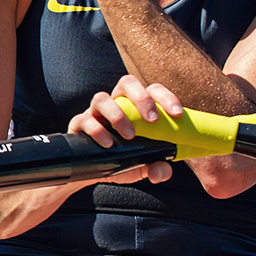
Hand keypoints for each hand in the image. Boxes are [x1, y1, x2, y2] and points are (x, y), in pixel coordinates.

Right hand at [68, 75, 184, 184]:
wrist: (92, 172)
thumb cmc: (123, 160)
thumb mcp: (143, 166)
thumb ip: (157, 168)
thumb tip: (160, 171)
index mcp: (136, 106)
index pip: (153, 90)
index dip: (166, 97)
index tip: (176, 114)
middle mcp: (116, 103)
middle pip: (127, 82)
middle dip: (141, 98)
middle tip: (152, 120)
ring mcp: (96, 112)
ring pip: (102, 99)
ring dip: (118, 115)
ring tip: (130, 135)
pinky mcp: (79, 124)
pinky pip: (85, 120)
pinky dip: (97, 130)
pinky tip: (108, 144)